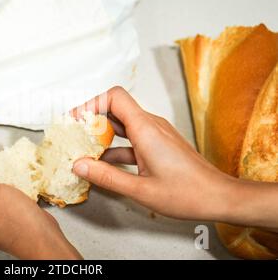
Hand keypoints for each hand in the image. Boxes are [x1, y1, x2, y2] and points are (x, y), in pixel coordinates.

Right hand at [71, 86, 239, 221]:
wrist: (220, 197)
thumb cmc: (188, 194)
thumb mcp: (140, 190)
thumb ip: (106, 176)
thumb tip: (79, 165)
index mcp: (146, 129)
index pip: (114, 97)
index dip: (91, 103)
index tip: (75, 119)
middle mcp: (151, 125)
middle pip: (115, 108)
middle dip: (92, 119)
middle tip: (75, 135)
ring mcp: (156, 133)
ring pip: (122, 123)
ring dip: (103, 134)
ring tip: (85, 150)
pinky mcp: (158, 144)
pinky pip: (131, 137)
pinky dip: (115, 146)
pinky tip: (105, 163)